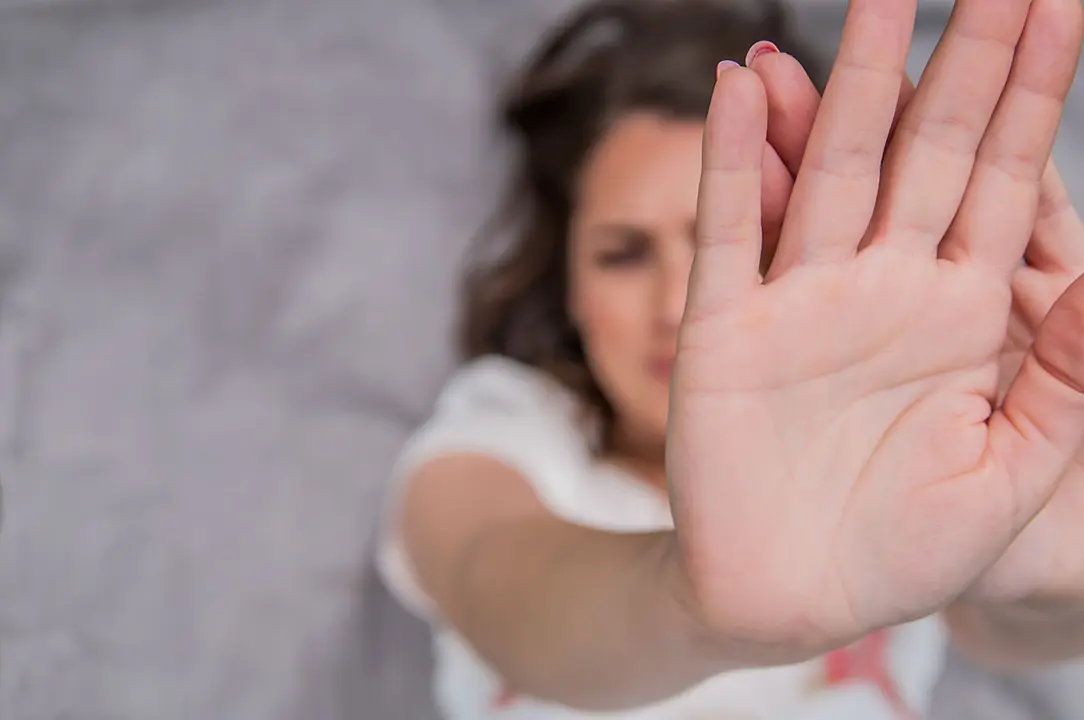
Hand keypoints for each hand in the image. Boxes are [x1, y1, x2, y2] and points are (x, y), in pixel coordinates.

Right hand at [667, 0, 1083, 662]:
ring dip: (851, 85)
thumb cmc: (902, 552)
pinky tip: (737, 92)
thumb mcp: (1012, 474)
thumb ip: (1065, 378)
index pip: (1004, 183)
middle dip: (962, 61)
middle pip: (927, 152)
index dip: (1032, 98)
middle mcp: (881, 290)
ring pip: (830, 171)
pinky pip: (726, 233)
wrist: (788, 601)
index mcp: (957, 318)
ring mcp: (797, 303)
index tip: (1058, 10)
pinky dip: (730, 165)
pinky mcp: (723, 331)